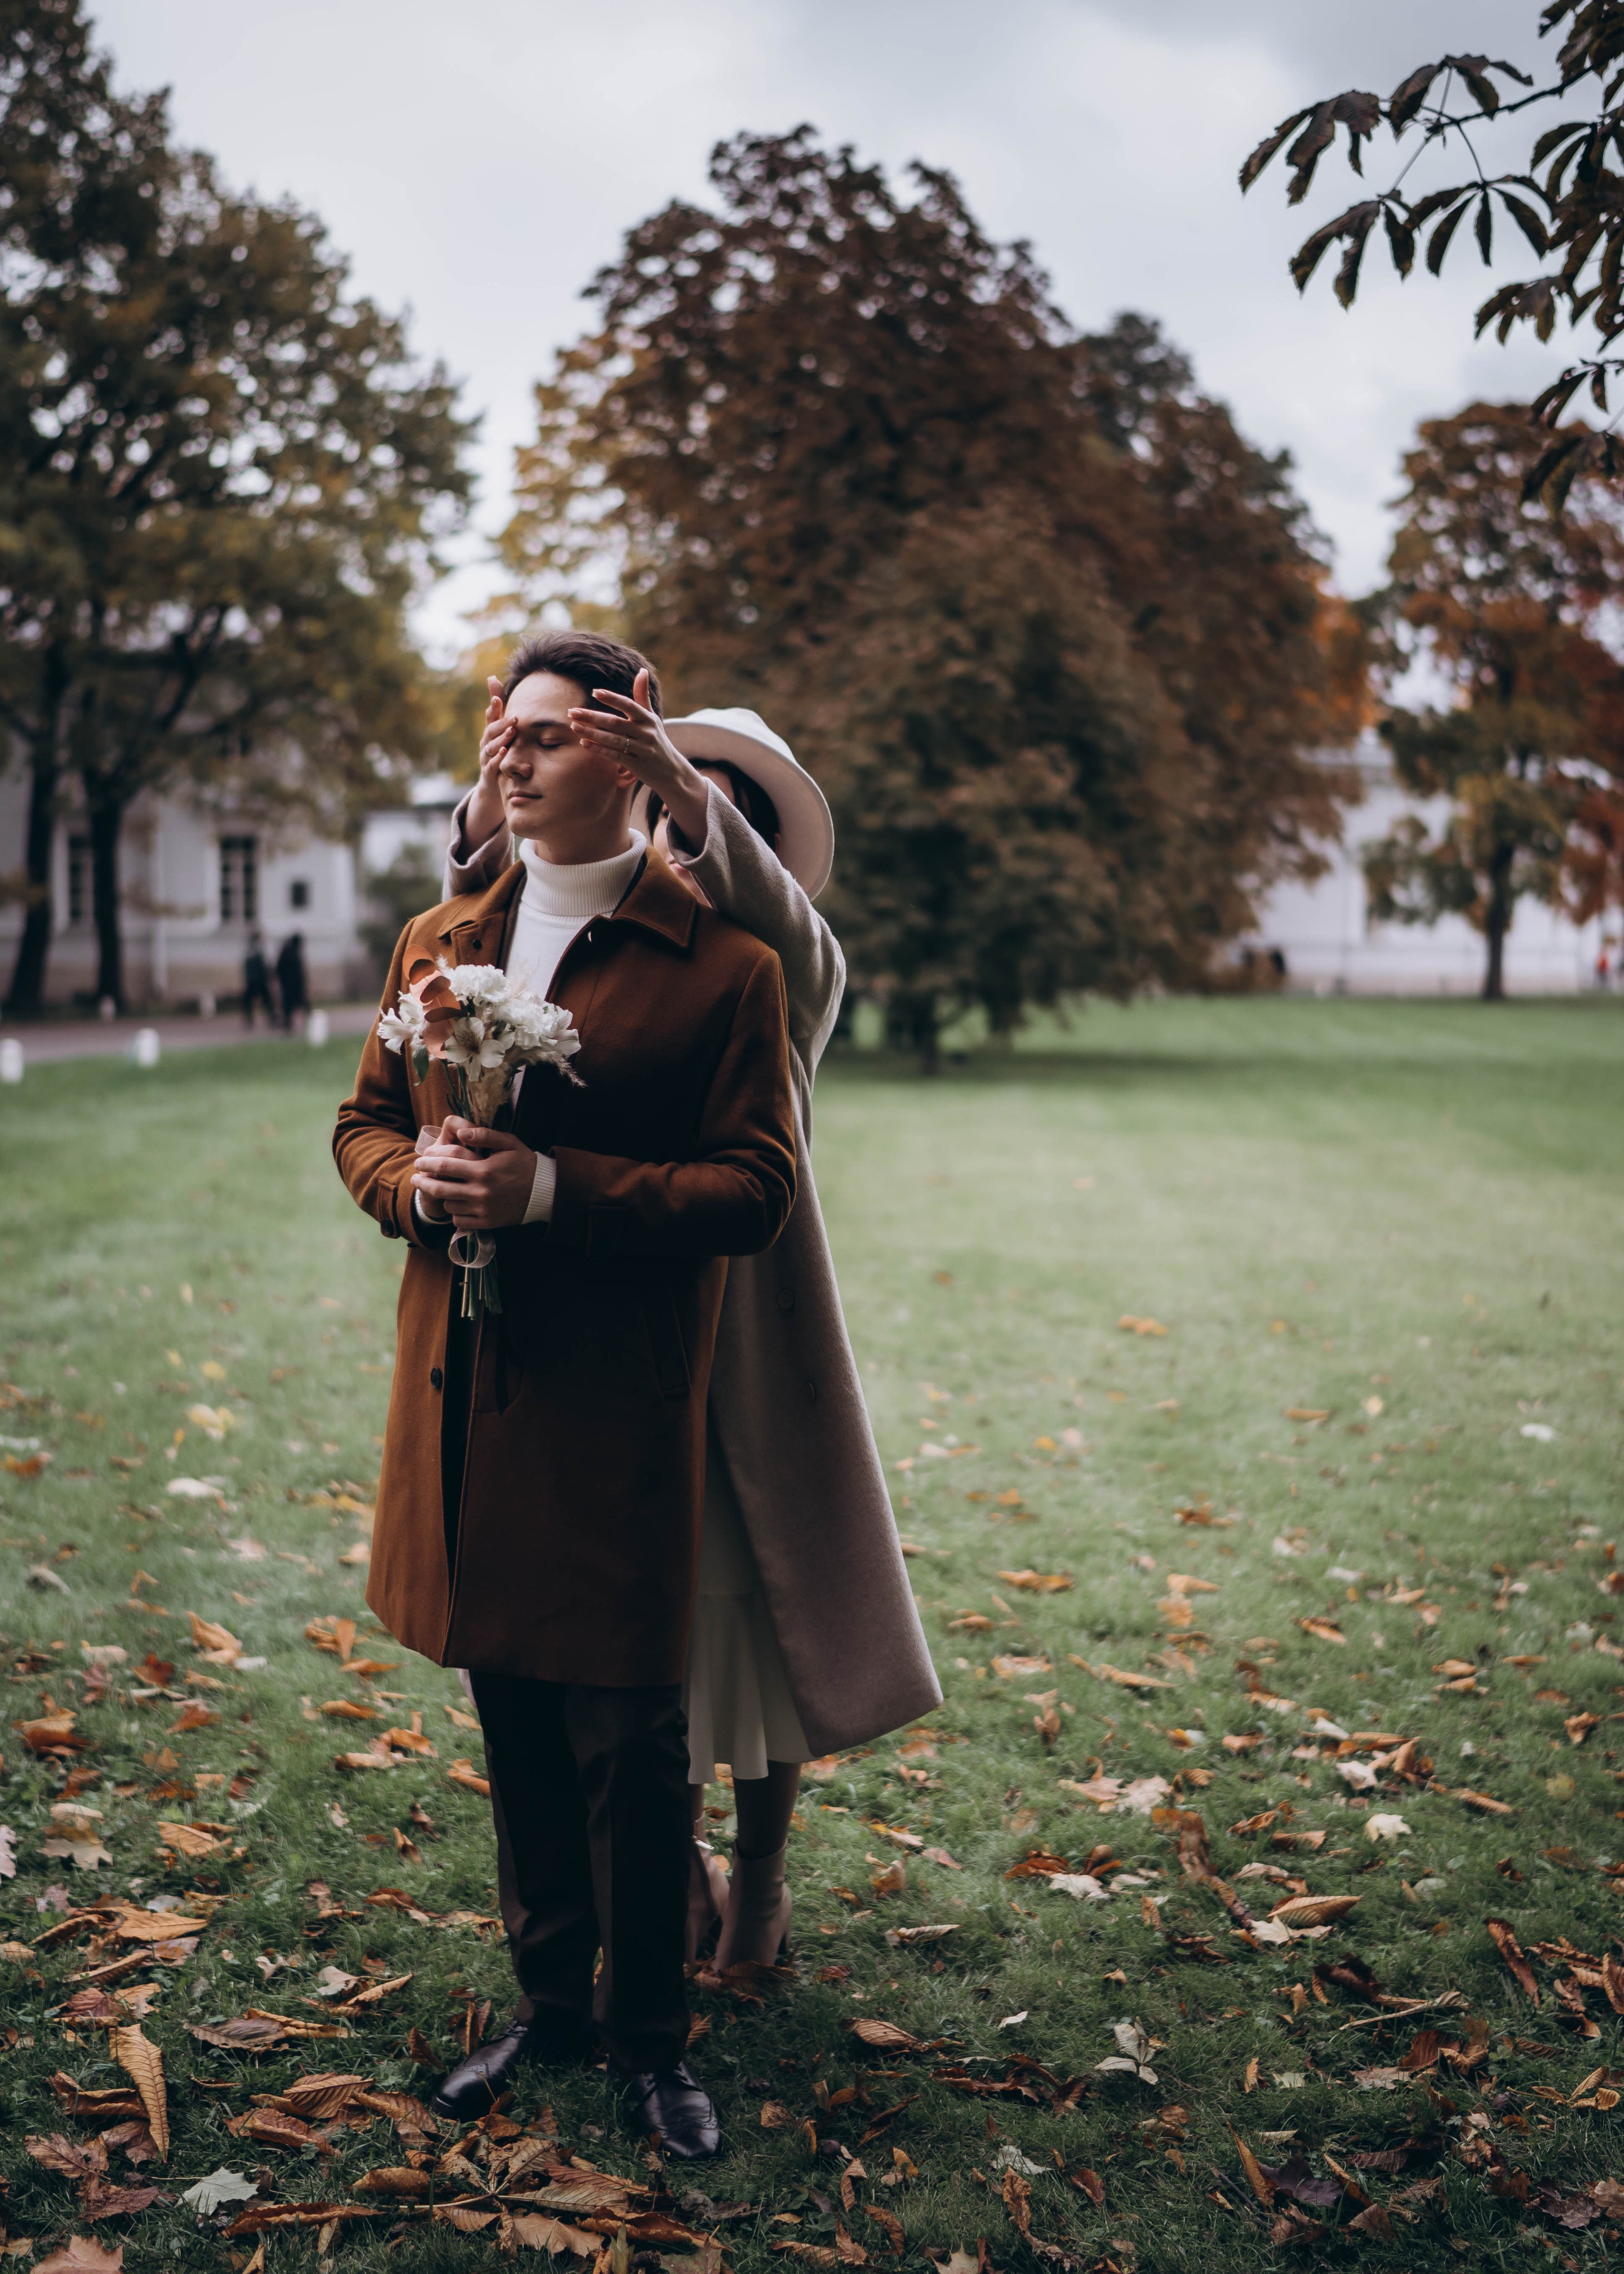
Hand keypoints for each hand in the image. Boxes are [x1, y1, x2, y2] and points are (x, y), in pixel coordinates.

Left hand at [412, 1118, 537, 1230]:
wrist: (543, 1192)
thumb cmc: (524, 1163)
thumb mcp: (509, 1143)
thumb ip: (484, 1135)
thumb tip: (460, 1132)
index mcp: (483, 1170)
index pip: (445, 1166)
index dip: (427, 1162)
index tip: (419, 1161)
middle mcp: (480, 1192)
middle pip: (440, 1188)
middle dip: (422, 1182)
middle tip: (415, 1177)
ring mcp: (482, 1209)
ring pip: (448, 1205)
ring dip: (442, 1196)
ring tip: (440, 1189)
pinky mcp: (486, 1222)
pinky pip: (459, 1220)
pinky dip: (454, 1212)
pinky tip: (456, 1204)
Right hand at [465, 676, 511, 850]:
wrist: (492, 784)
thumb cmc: (499, 752)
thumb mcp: (500, 731)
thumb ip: (498, 709)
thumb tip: (492, 677)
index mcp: (489, 733)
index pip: (490, 717)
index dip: (493, 707)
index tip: (497, 696)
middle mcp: (485, 743)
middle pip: (490, 731)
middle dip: (501, 723)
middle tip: (514, 717)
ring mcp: (486, 758)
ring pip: (491, 747)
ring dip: (501, 739)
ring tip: (512, 732)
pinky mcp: (489, 773)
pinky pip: (492, 764)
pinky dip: (498, 758)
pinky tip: (506, 752)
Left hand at [570, 668, 710, 846]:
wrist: (671, 770)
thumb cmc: (656, 739)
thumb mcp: (652, 718)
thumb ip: (643, 696)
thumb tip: (642, 670)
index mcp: (648, 719)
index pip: (629, 705)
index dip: (612, 698)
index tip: (594, 692)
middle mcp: (646, 733)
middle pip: (615, 723)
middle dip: (592, 717)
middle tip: (572, 712)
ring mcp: (642, 750)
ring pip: (613, 740)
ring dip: (591, 733)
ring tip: (574, 726)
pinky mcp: (637, 765)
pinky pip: (615, 756)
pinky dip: (599, 750)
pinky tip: (584, 744)